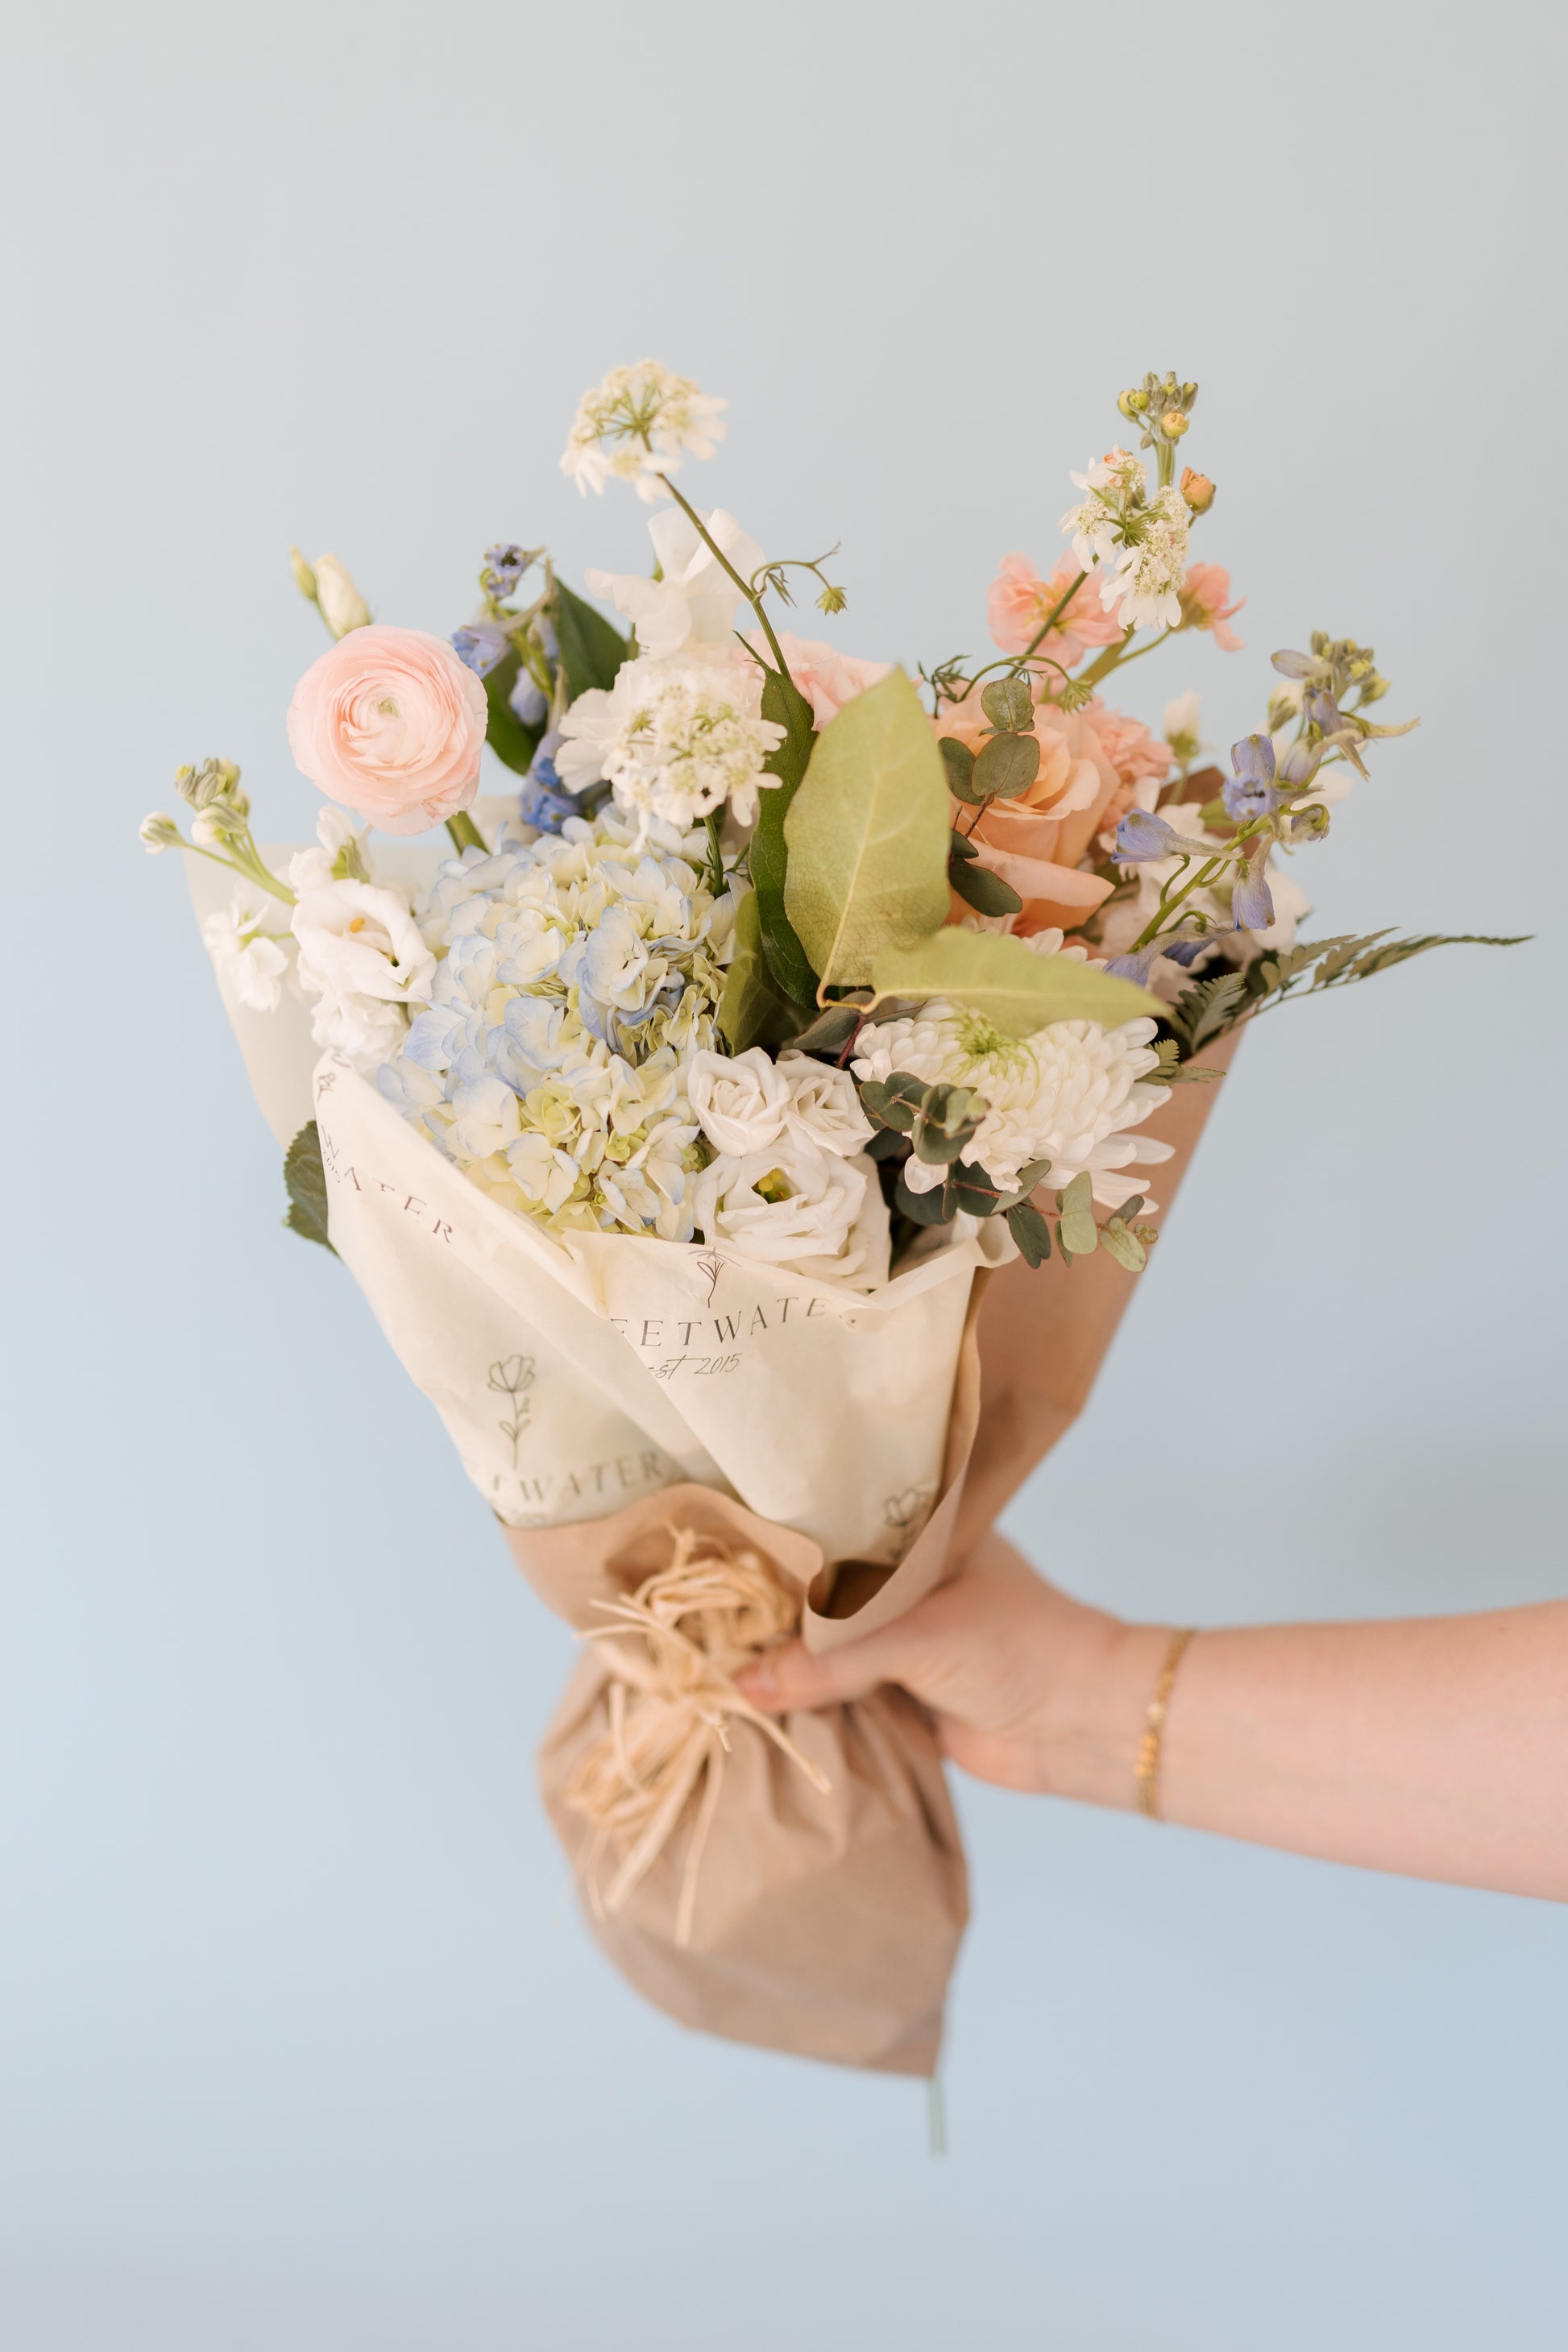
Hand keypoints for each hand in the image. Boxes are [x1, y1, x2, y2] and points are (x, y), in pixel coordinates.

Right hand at [734, 1532, 1168, 1803]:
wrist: (1087, 1729)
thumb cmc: (1022, 1650)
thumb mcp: (916, 1639)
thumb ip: (829, 1661)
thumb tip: (738, 1684)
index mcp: (919, 1536)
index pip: (831, 1525)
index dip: (776, 1538)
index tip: (711, 1548)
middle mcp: (906, 1582)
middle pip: (819, 1591)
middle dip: (768, 1606)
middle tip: (693, 1611)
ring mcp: (903, 1640)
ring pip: (825, 1647)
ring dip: (783, 1661)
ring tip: (703, 1657)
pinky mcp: (903, 1695)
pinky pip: (839, 1695)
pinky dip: (804, 1703)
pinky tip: (749, 1704)